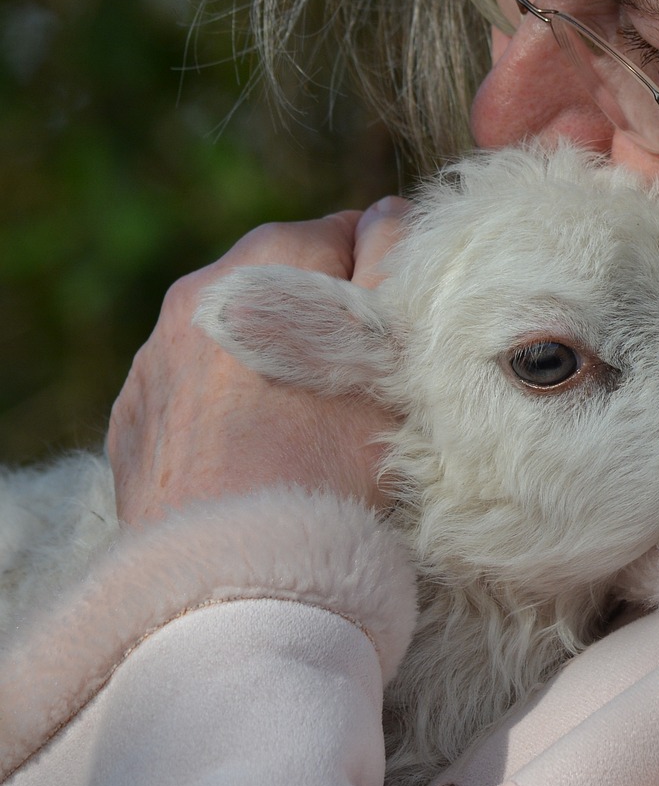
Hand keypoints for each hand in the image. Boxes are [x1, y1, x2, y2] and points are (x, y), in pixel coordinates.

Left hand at [107, 198, 410, 526]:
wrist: (238, 573)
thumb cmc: (331, 462)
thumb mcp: (389, 356)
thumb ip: (395, 264)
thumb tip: (390, 212)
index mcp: (264, 268)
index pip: (340, 233)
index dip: (380, 280)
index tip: (397, 332)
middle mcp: (196, 297)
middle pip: (280, 279)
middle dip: (320, 312)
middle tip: (360, 378)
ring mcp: (155, 359)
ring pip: (233, 333)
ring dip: (271, 354)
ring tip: (308, 421)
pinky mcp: (133, 417)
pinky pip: (191, 388)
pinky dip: (225, 403)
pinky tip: (258, 449)